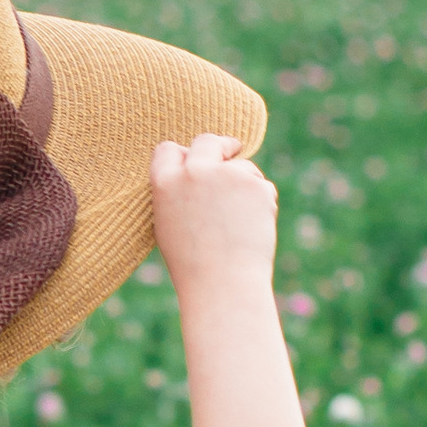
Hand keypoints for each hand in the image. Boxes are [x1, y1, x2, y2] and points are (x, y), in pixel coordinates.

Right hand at [150, 131, 277, 296]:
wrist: (222, 285)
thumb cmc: (193, 265)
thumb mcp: (169, 225)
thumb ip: (178, 192)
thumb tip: (196, 168)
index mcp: (164, 182)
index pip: (167, 149)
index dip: (182, 154)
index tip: (196, 158)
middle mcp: (194, 171)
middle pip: (207, 141)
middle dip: (221, 145)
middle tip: (233, 150)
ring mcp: (226, 175)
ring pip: (242, 167)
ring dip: (245, 185)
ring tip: (238, 226)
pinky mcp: (255, 184)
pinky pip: (262, 187)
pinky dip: (261, 204)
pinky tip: (252, 230)